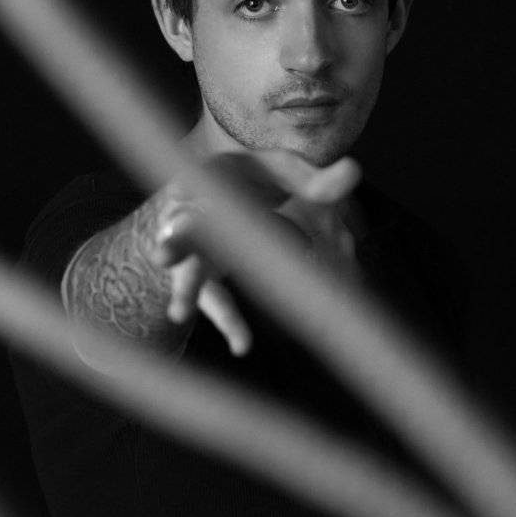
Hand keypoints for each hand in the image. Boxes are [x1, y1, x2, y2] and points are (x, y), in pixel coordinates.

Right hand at [149, 150, 361, 355]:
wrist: (222, 205)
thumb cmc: (254, 183)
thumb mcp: (282, 174)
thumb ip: (316, 181)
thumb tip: (354, 171)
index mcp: (215, 179)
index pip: (200, 184)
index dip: (191, 190)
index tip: (178, 194)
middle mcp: (198, 216)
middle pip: (183, 233)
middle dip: (174, 244)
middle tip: (161, 256)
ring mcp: (200, 255)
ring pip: (191, 273)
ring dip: (186, 291)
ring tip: (179, 311)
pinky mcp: (210, 284)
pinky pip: (220, 304)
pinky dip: (231, 323)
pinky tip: (243, 345)